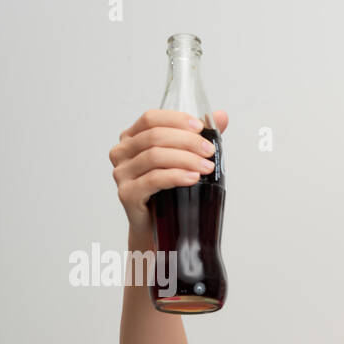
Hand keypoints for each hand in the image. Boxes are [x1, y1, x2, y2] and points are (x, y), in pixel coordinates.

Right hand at [109, 109, 228, 243]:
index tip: (201, 128)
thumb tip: (222, 115)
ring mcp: (121, 173)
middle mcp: (122, 152)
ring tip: (207, 167)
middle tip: (210, 151)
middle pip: (154, 137)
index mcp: (131, 138)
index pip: (150, 118)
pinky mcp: (127, 194)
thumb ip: (198, 136)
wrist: (157, 227)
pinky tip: (193, 178)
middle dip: (187, 141)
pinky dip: (176, 176)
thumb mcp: (184, 159)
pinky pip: (153, 180)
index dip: (176, 120)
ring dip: (185, 159)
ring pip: (154, 157)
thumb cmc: (169, 190)